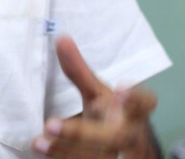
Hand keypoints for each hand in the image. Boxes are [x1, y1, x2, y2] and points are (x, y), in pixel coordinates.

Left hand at [32, 36, 158, 158]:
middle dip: (84, 133)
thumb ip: (79, 71)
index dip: (136, 99)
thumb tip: (61, 38)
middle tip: (51, 123)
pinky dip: (60, 156)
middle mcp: (127, 135)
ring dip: (64, 148)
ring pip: (96, 155)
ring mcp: (113, 153)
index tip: (120, 88)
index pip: (145, 105)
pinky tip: (40, 146)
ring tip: (39, 139)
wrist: (116, 147)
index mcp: (131, 112)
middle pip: (115, 137)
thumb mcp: (96, 92)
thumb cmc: (107, 114)